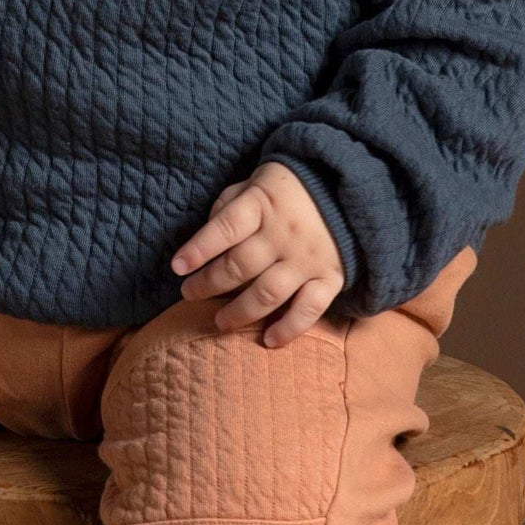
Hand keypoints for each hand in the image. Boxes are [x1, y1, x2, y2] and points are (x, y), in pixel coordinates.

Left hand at [171, 161, 347, 346]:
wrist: (347, 190)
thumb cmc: (289, 190)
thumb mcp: (255, 183)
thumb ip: (229, 205)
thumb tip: (205, 238)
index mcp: (263, 204)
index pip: (225, 228)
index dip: (199, 248)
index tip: (177, 266)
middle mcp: (284, 234)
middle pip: (240, 266)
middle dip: (209, 283)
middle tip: (190, 293)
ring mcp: (307, 259)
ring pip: (268, 292)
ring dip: (240, 312)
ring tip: (220, 322)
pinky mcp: (330, 278)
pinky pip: (309, 309)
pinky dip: (290, 328)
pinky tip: (269, 341)